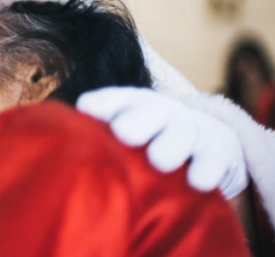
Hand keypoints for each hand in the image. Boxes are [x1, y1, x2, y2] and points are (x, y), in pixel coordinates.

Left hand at [77, 87, 247, 198]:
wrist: (210, 140)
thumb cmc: (152, 139)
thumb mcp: (128, 133)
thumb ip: (100, 138)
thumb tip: (60, 148)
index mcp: (134, 105)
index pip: (116, 99)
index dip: (102, 103)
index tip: (85, 109)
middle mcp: (162, 112)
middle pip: (149, 110)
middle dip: (136, 120)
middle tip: (123, 133)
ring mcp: (191, 128)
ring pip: (181, 132)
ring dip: (170, 145)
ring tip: (159, 160)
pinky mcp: (219, 149)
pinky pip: (213, 158)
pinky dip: (206, 169)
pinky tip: (196, 181)